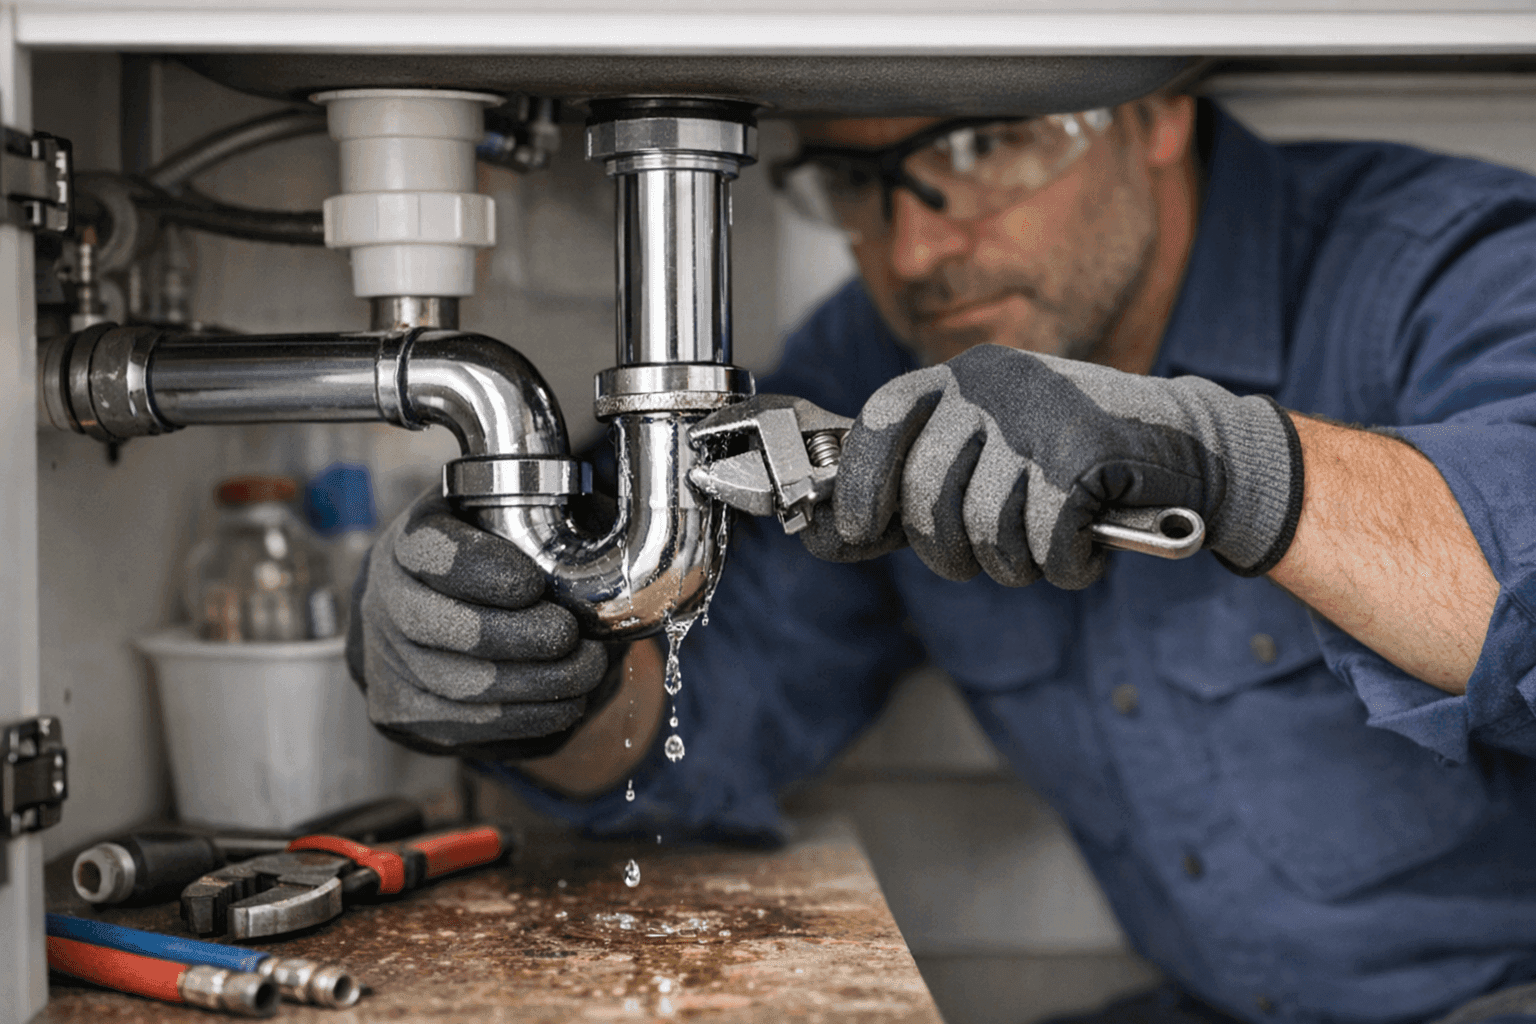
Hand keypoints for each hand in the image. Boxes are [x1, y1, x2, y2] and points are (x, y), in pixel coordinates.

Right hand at [346, 491, 614, 759]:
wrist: (421, 608)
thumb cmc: (485, 555)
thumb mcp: (505, 512)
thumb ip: (552, 509)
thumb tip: (618, 529)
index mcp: (413, 541)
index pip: (439, 555)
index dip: (486, 572)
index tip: (533, 585)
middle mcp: (387, 601)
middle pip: (449, 629)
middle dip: (522, 638)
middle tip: (571, 635)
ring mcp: (390, 663)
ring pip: (463, 688)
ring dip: (538, 685)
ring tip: (587, 671)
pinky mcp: (405, 716)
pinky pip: (469, 729)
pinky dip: (528, 720)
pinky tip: (566, 704)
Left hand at [807, 344, 1302, 588]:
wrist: (1193, 447)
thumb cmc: (1078, 463)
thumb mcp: (990, 455)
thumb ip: (916, 487)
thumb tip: (826, 532)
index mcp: (961, 375)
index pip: (880, 420)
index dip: (859, 484)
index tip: (856, 532)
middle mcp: (994, 382)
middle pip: (927, 494)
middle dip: (952, 551)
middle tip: (987, 558)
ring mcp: (1039, 411)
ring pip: (985, 527)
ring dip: (1016, 562)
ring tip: (1047, 544)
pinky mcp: (1085, 447)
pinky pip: (1043, 539)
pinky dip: (1064, 564)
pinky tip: (1085, 547)